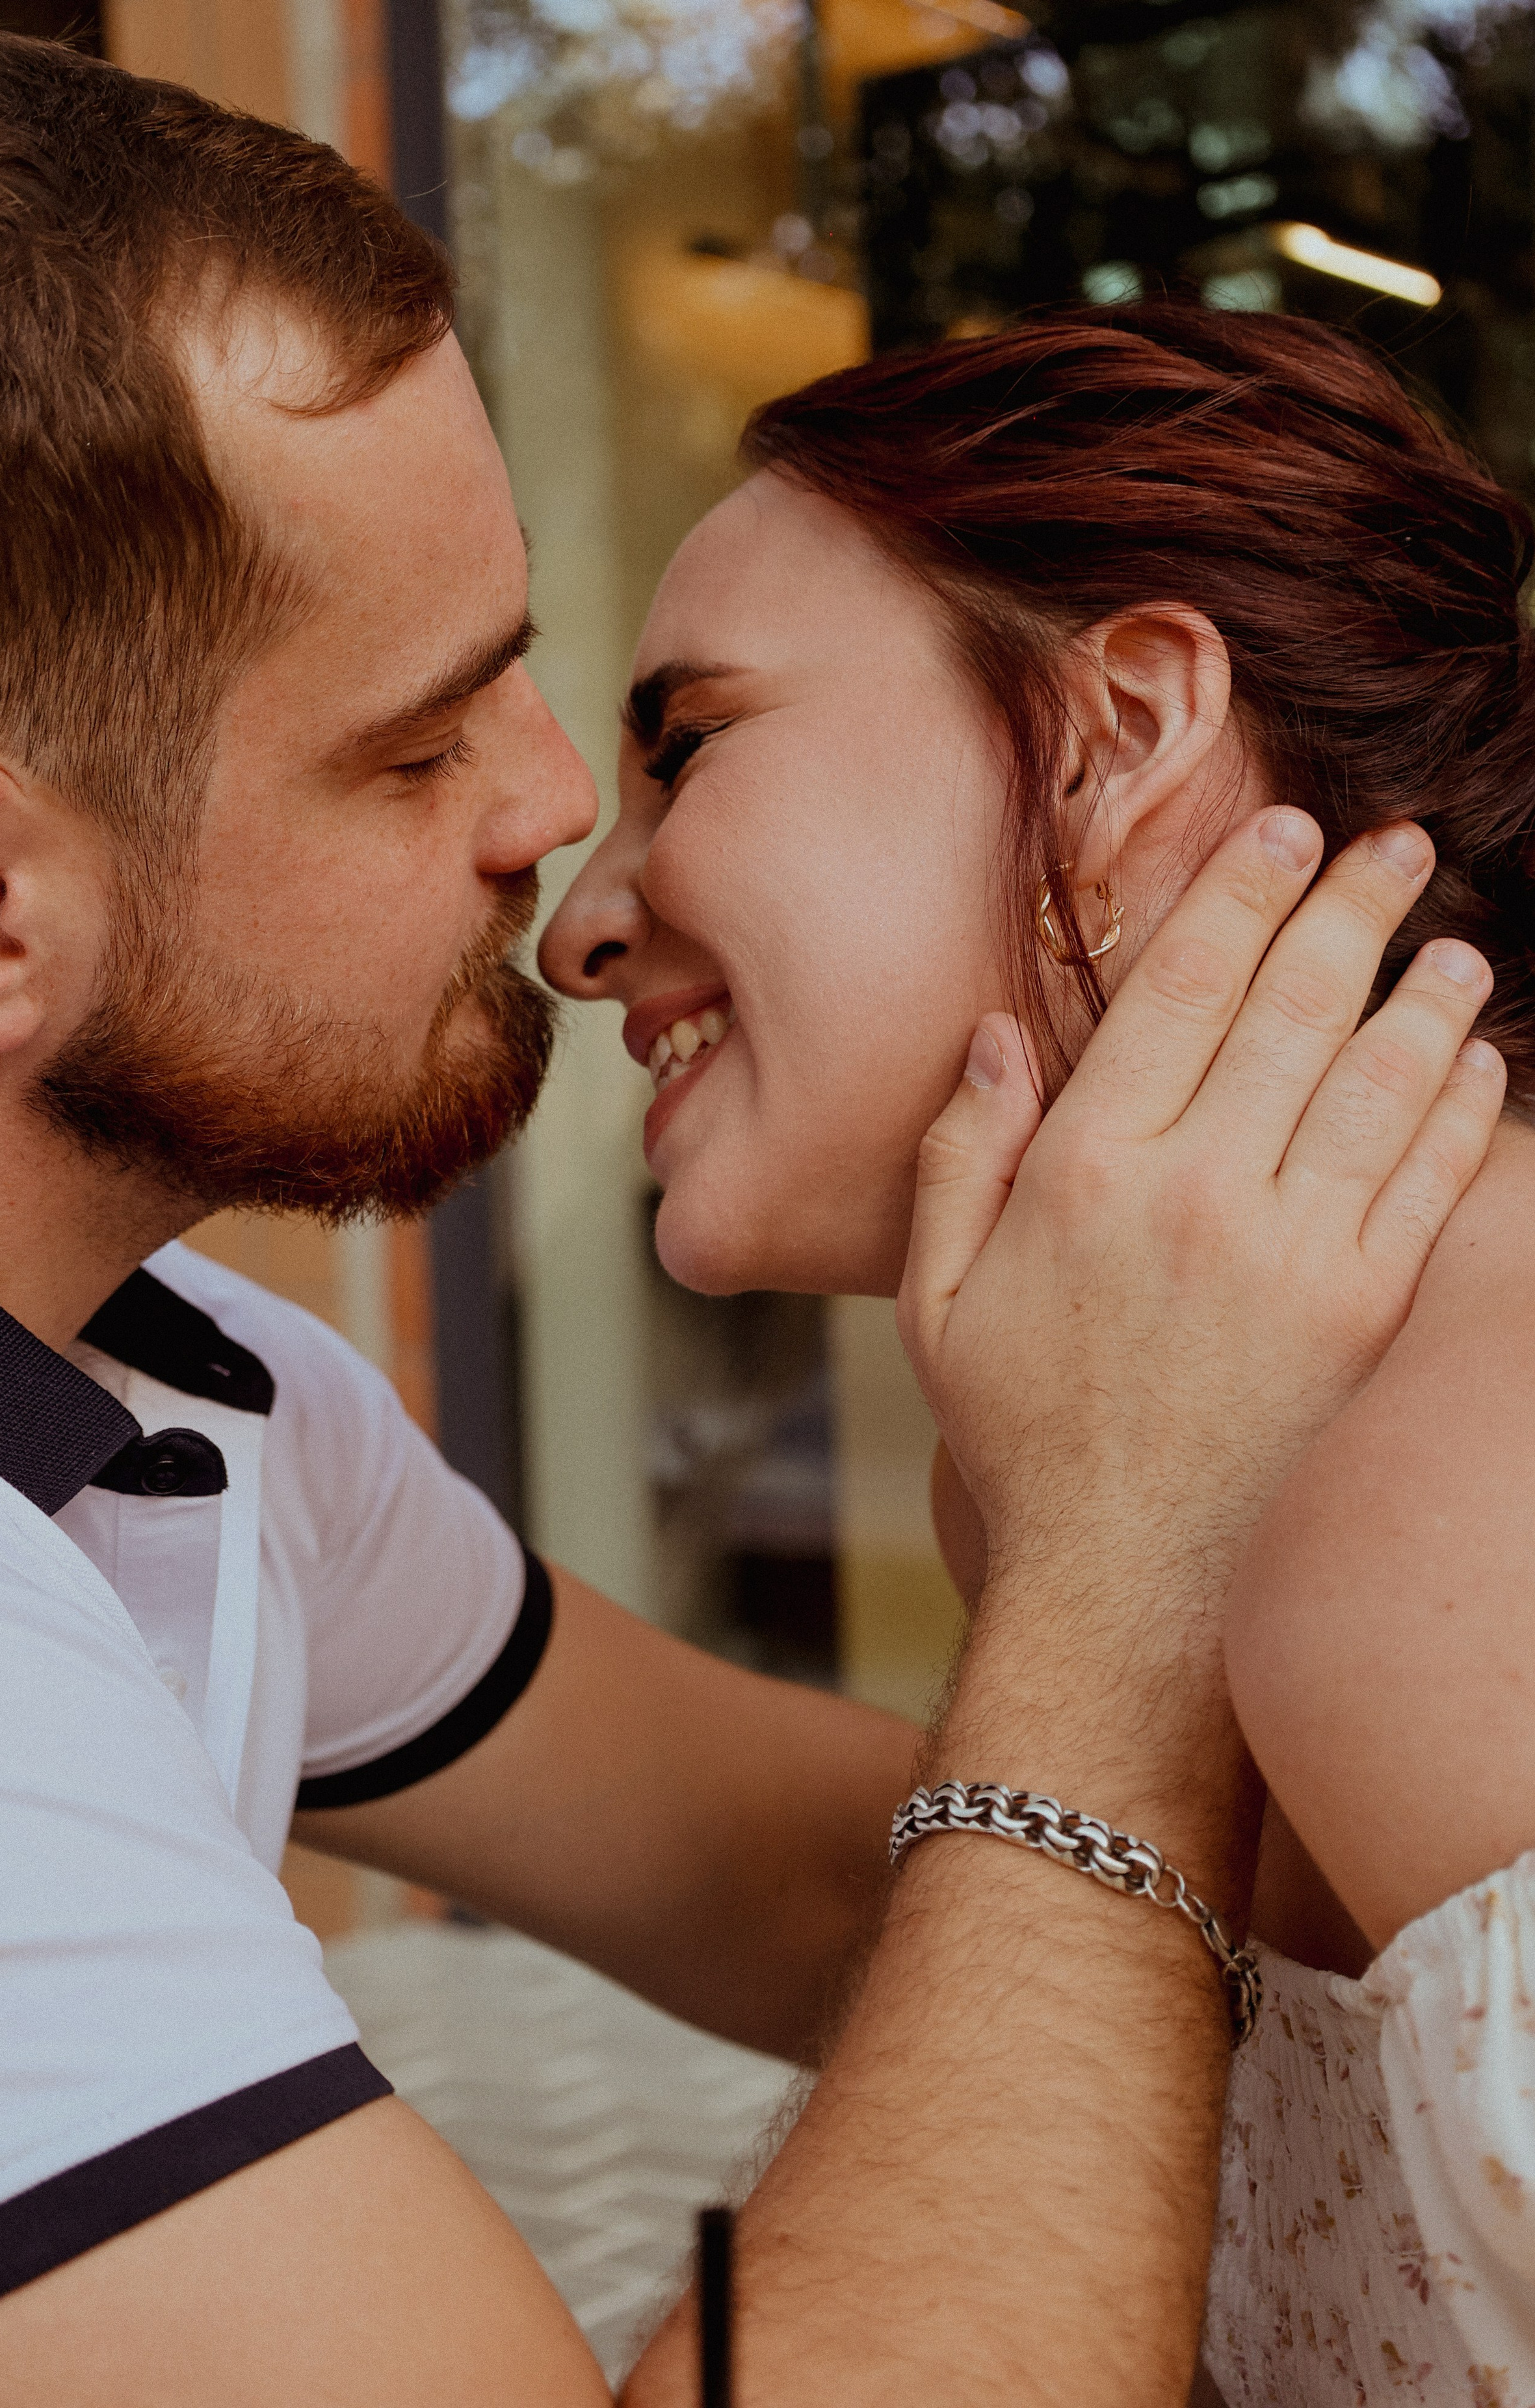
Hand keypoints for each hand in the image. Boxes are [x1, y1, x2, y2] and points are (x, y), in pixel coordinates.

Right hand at [898, 812, 1502, 1647]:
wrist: (1124, 1585)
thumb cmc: (1024, 1434)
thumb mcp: (938, 1296)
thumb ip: (960, 1154)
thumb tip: (996, 1034)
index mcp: (1086, 1173)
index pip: (1177, 990)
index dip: (1238, 894)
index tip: (1282, 830)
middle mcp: (1195, 1194)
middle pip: (1291, 1009)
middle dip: (1349, 908)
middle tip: (1393, 843)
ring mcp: (1290, 1254)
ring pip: (1376, 1082)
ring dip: (1422, 996)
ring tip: (1453, 939)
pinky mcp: (1363, 1315)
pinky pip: (1427, 1184)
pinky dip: (1461, 1111)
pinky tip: (1477, 1063)